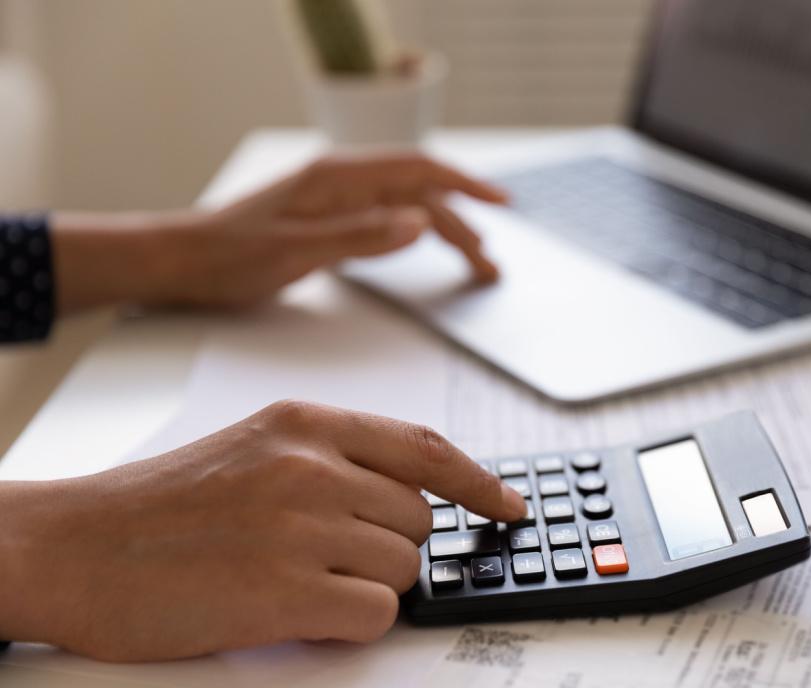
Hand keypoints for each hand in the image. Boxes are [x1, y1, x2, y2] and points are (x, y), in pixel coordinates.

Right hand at [0, 401, 525, 661]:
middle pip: (418, 520)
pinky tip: (294, 610)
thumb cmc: (162, 505)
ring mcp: (300, 527)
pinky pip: (375, 615)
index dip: (480, 482)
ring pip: (402, 569)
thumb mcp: (255, 447)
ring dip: (363, 586)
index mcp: (306, 424)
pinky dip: (347, 622)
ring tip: (294, 580)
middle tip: (326, 556)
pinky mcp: (285, 592)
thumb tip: (415, 500)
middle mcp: (311, 467)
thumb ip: (337, 460)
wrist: (74, 546)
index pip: (427, 448)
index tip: (510, 507)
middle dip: (387, 546)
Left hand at [51, 153, 508, 313]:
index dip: (464, 184)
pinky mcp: (329, 219)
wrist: (183, 260)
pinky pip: (386, 221)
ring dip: (443, 234)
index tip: (501, 203)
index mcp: (336, 177)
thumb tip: (421, 224)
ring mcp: (336, 199)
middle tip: (489, 268)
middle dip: (462, 226)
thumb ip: (360, 235)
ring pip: (406, 210)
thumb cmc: (229, 255)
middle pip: (420, 195)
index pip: (417, 170)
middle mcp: (341, 182)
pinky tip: (427, 248)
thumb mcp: (296, 251)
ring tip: (475, 264)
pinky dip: (416, 236)